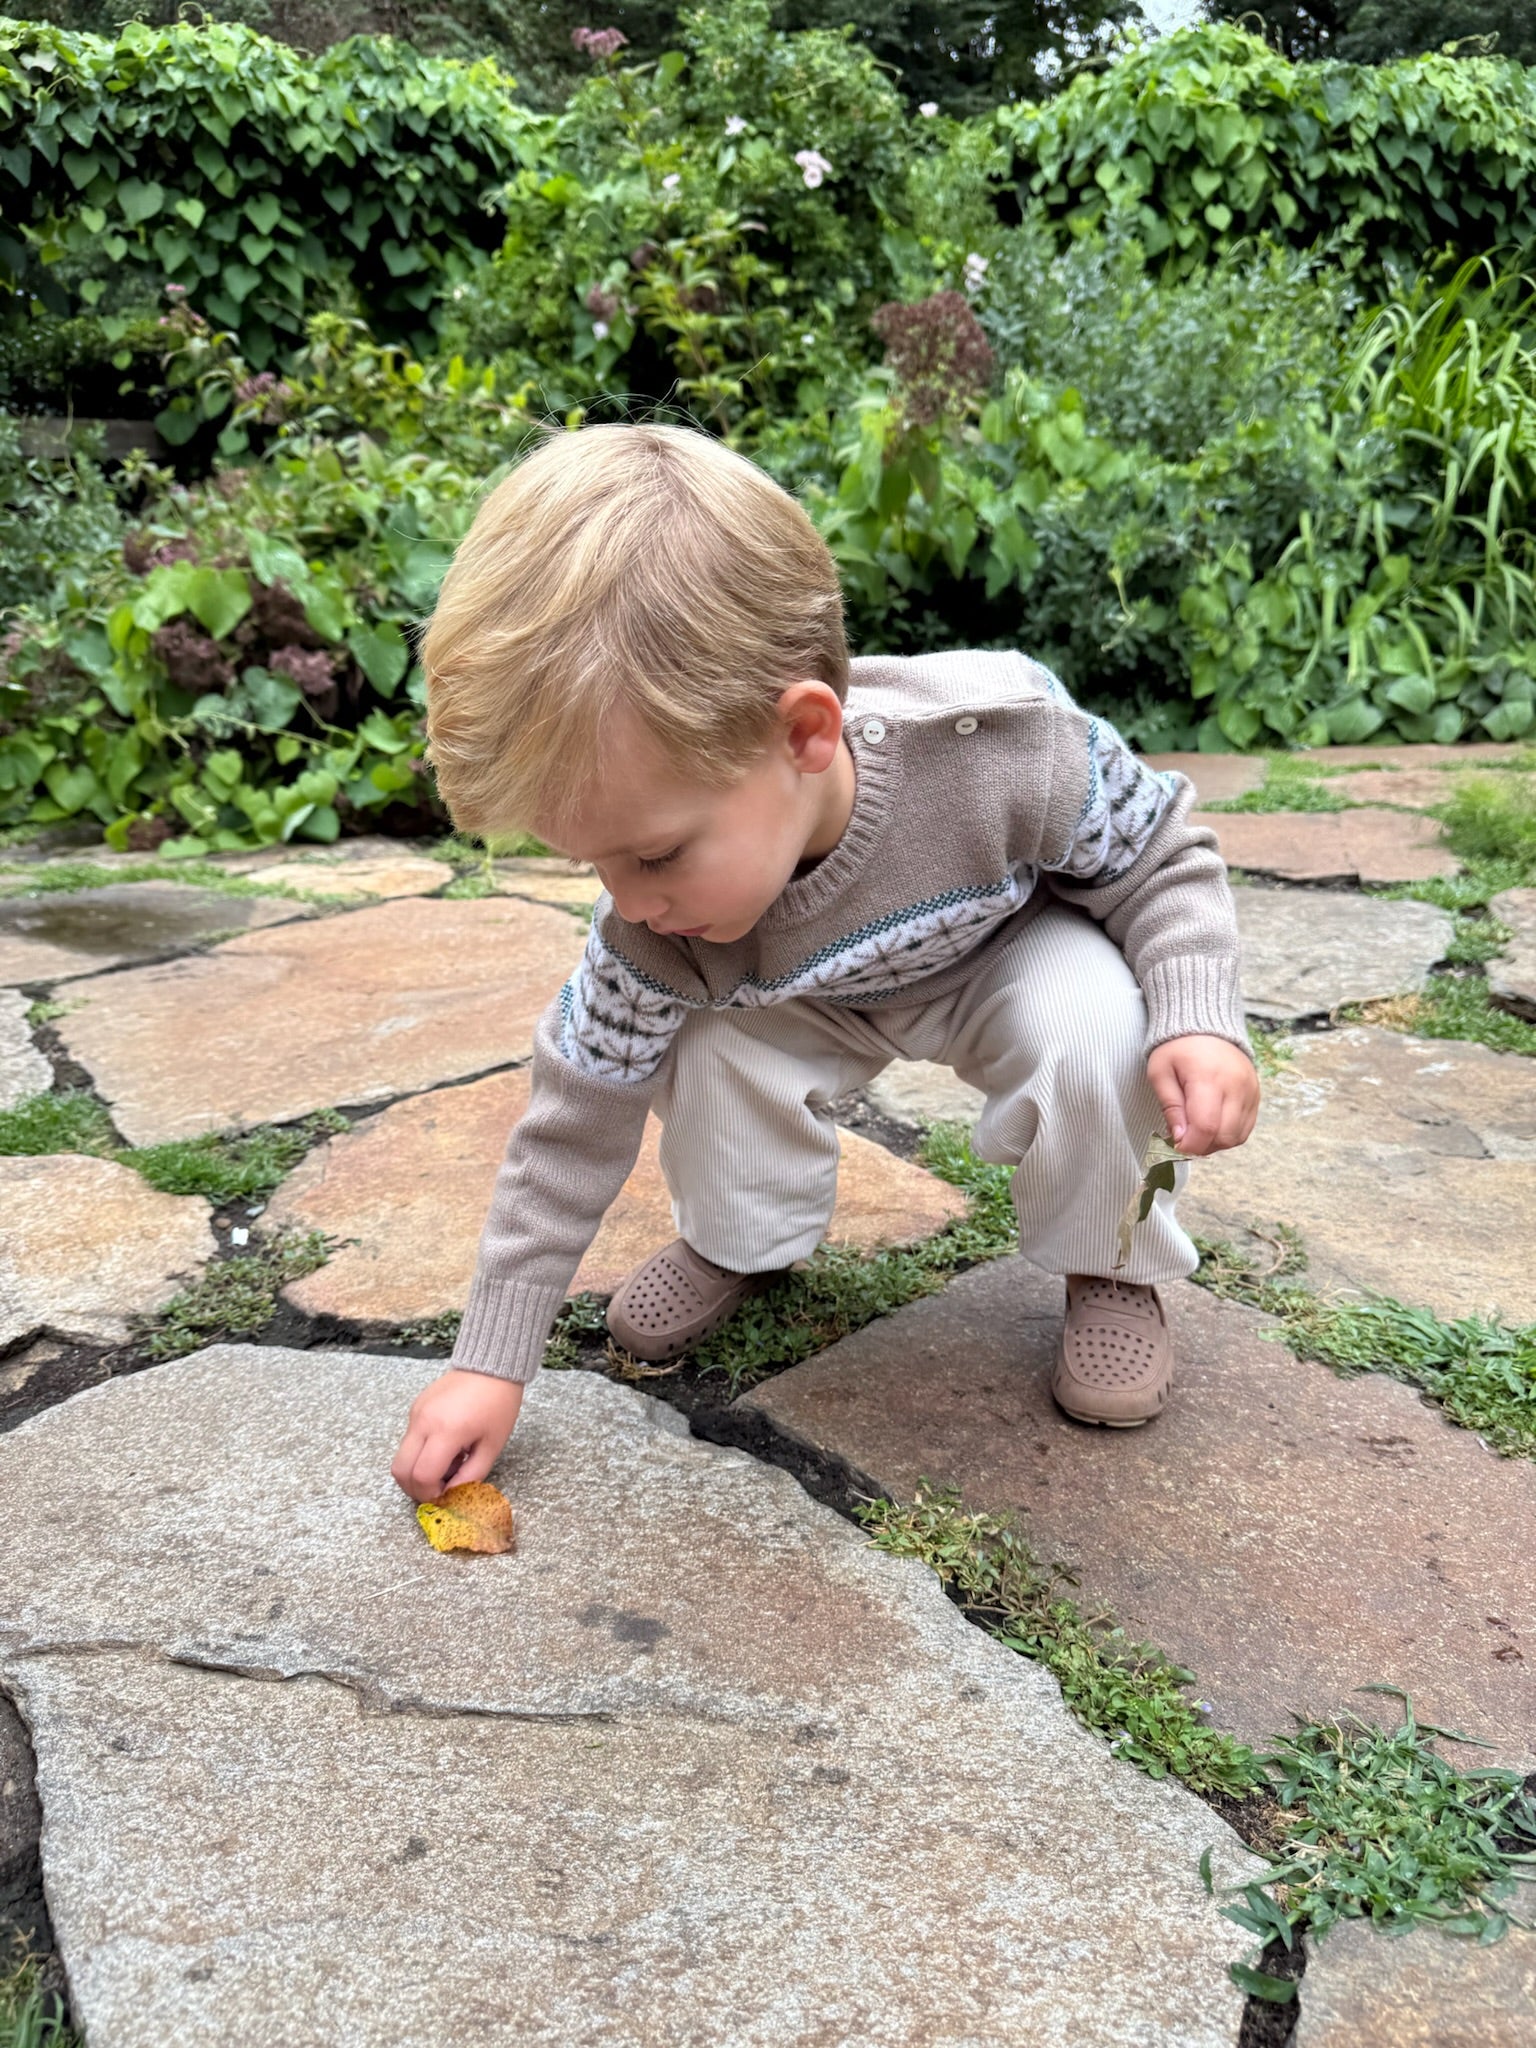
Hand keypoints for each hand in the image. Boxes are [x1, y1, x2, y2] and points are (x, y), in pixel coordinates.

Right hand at [391, 1368, 524, 1503]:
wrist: (491, 1365)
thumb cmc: (498, 1404)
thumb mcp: (492, 1445)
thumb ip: (471, 1475)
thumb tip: (453, 1495)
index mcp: (446, 1431)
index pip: (422, 1476)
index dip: (431, 1494)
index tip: (446, 1496)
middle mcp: (423, 1422)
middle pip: (400, 1470)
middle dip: (415, 1489)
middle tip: (439, 1490)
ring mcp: (415, 1413)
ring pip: (401, 1456)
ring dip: (417, 1471)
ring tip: (448, 1465)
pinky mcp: (415, 1408)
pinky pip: (409, 1440)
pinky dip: (420, 1453)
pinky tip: (446, 1447)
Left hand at [1146, 1033, 1259, 1156]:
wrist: (1206, 1026)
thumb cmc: (1178, 1049)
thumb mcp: (1160, 1073)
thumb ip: (1170, 1107)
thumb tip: (1179, 1138)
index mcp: (1208, 1079)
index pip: (1206, 1127)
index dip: (1190, 1145)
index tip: (1175, 1144)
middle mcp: (1235, 1087)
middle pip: (1224, 1136)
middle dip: (1201, 1146)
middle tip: (1184, 1137)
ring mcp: (1250, 1091)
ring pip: (1237, 1136)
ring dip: (1215, 1143)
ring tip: (1197, 1130)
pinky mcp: (1256, 1095)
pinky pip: (1246, 1128)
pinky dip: (1228, 1134)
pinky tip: (1212, 1125)